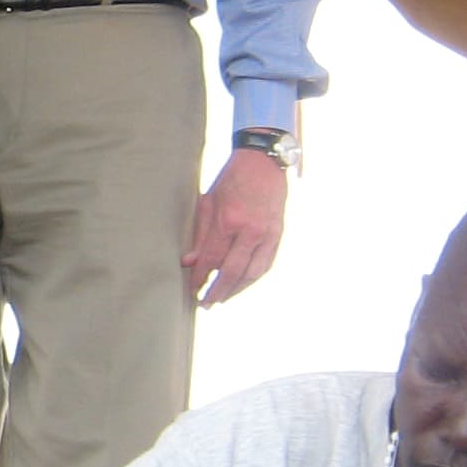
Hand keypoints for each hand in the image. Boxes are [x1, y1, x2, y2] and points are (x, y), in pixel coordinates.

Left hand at [183, 146, 287, 306]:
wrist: (263, 162)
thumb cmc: (230, 180)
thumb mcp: (208, 202)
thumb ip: (200, 234)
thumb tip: (188, 262)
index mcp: (229, 220)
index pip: (212, 259)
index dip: (200, 278)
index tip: (192, 289)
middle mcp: (250, 231)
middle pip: (232, 271)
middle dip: (217, 291)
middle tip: (205, 304)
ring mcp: (268, 234)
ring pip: (252, 273)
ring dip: (236, 289)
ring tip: (222, 298)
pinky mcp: (278, 234)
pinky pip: (266, 264)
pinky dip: (253, 278)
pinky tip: (241, 284)